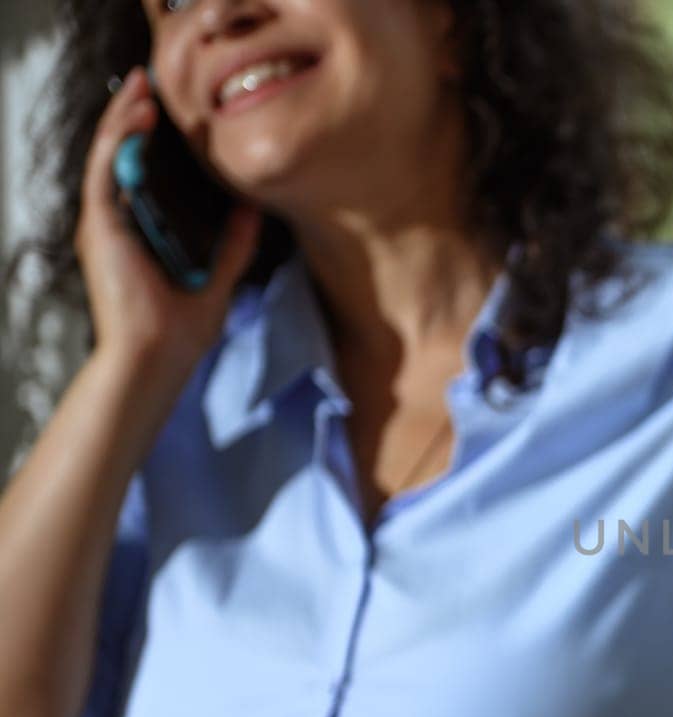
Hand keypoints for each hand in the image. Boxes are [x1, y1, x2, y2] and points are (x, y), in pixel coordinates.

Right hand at [76, 67, 260, 379]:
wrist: (157, 358)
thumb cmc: (181, 333)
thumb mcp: (219, 279)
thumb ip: (234, 244)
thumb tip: (254, 209)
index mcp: (138, 234)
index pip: (141, 174)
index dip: (150, 140)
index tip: (173, 113)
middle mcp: (115, 225)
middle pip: (120, 156)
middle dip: (133, 117)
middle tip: (151, 83)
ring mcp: (103, 225)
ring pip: (108, 155)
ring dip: (124, 117)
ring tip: (142, 86)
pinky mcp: (100, 228)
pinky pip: (106, 171)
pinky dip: (119, 140)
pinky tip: (137, 116)